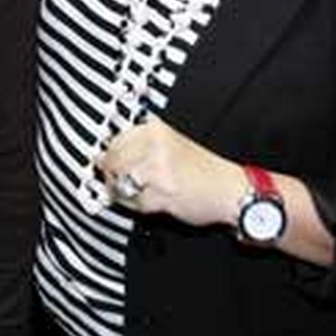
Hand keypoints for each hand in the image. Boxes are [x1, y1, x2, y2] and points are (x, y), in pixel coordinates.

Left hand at [98, 118, 241, 228]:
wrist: (229, 190)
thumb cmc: (204, 170)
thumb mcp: (171, 144)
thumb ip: (140, 147)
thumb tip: (106, 156)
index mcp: (155, 130)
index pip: (115, 140)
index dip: (109, 156)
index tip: (107, 163)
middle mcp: (155, 146)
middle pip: (113, 161)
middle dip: (112, 175)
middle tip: (119, 182)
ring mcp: (158, 168)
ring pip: (121, 181)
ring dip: (124, 191)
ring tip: (138, 192)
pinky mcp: (161, 192)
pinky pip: (133, 201)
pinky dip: (136, 205)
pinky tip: (150, 200)